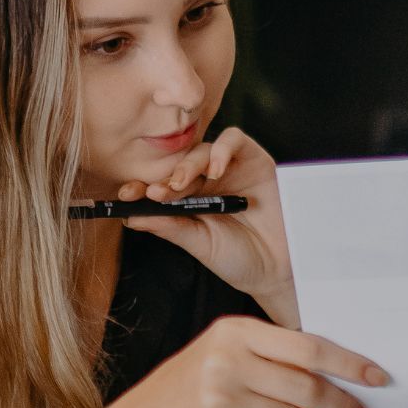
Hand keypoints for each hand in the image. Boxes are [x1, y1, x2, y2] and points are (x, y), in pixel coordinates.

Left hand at [99, 128, 293, 312]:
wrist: (283, 268)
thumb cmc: (241, 259)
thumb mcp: (200, 245)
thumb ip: (170, 228)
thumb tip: (130, 216)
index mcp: (188, 201)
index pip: (159, 185)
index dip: (141, 187)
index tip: (124, 195)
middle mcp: (206, 182)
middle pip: (177, 165)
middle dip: (163, 177)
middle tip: (156, 192)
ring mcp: (230, 168)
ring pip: (201, 150)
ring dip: (188, 164)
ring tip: (182, 184)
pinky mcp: (254, 159)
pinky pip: (233, 139)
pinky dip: (221, 149)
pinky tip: (216, 171)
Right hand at [105, 316, 385, 407]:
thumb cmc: (186, 390)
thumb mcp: (221, 355)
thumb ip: (270, 357)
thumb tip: (334, 372)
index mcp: (234, 331)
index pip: (308, 347)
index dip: (349, 363)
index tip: (376, 376)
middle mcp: (227, 360)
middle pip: (307, 386)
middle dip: (342, 405)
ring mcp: (221, 399)